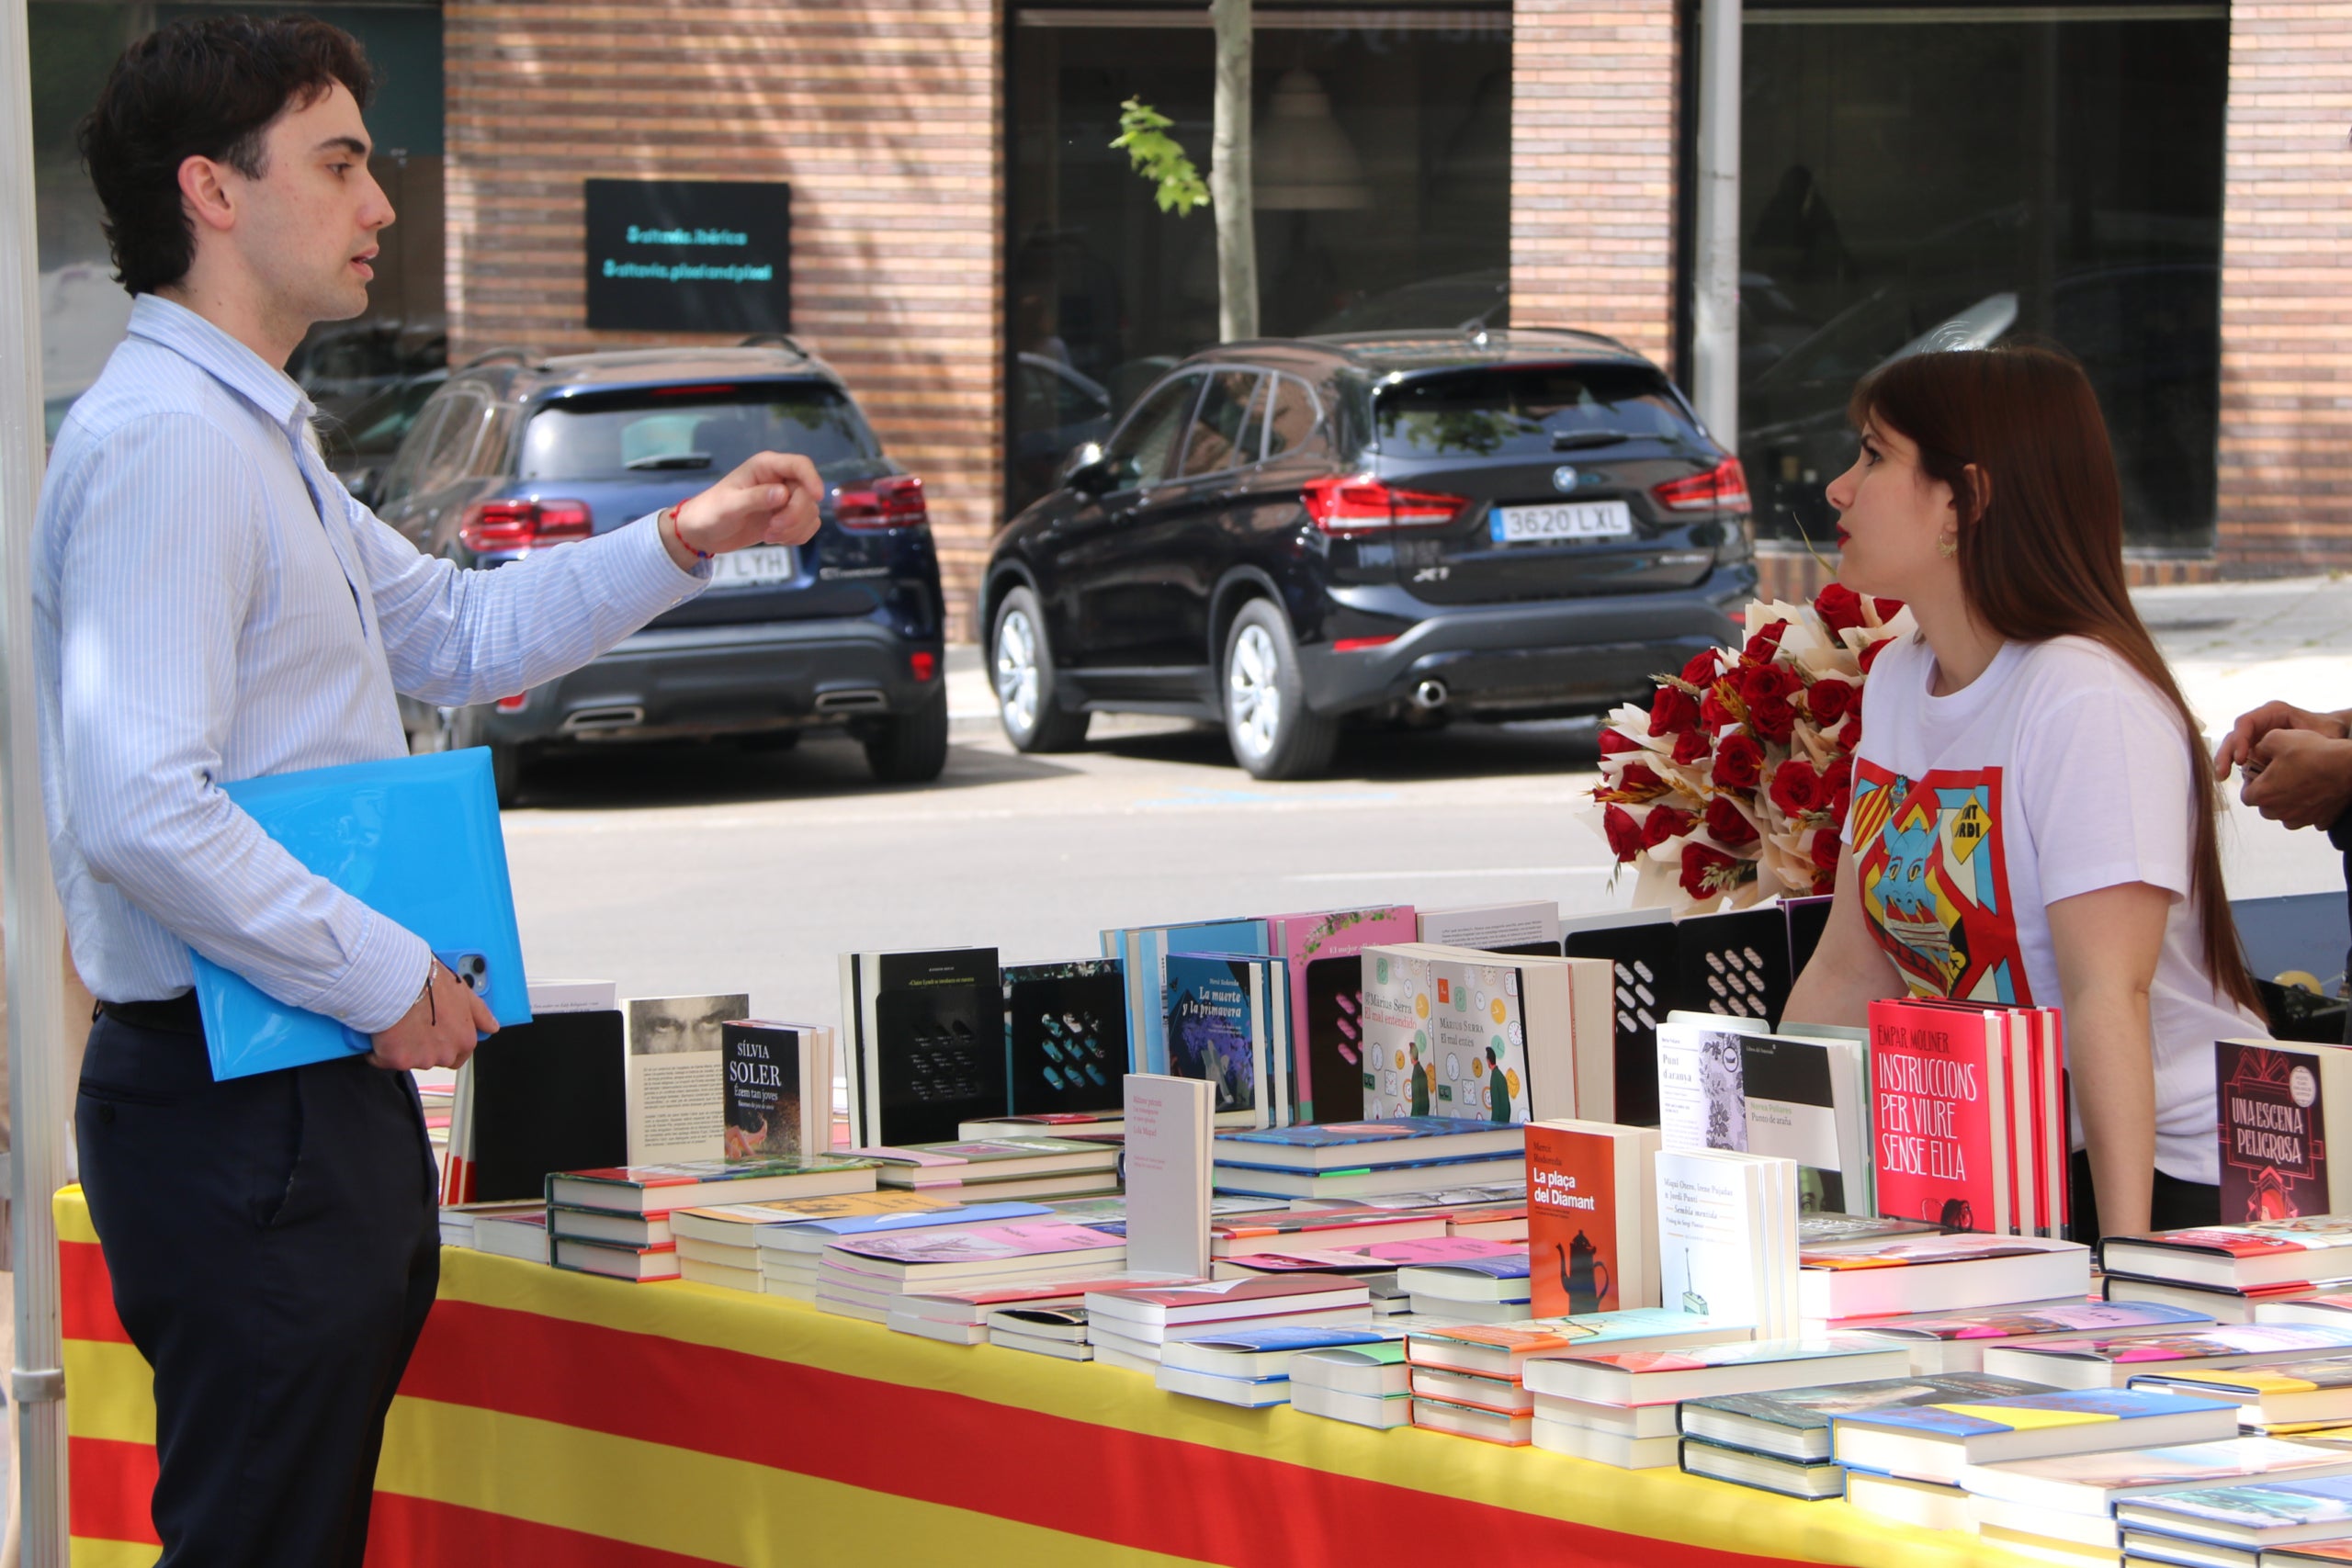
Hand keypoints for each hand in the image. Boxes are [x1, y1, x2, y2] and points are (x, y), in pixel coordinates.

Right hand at [368, 961, 496, 1070]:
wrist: (398, 980)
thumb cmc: (429, 982)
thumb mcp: (463, 993)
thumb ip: (480, 1014)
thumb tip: (492, 1027)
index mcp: (464, 1039)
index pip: (459, 1057)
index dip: (444, 1046)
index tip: (433, 1036)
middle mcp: (445, 1053)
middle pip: (433, 1059)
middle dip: (422, 1046)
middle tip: (412, 1024)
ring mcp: (421, 1059)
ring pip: (408, 1059)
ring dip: (401, 1047)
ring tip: (397, 1021)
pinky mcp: (396, 1060)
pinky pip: (383, 1060)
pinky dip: (379, 1049)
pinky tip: (381, 1030)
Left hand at [668, 451, 822, 567]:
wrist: (703, 533)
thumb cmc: (710, 513)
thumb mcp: (730, 505)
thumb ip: (756, 498)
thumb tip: (784, 494)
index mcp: (766, 467)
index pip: (800, 465)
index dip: (812, 478)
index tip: (817, 497)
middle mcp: (779, 479)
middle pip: (807, 494)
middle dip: (794, 516)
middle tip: (772, 530)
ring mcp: (784, 499)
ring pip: (810, 512)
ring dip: (795, 529)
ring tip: (769, 535)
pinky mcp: (786, 517)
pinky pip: (808, 525)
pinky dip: (797, 536)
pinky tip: (776, 538)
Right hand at [2215, 699, 2347, 779]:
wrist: (2334, 737)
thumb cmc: (2329, 730)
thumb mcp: (2325, 731)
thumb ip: (2309, 740)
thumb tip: (2289, 752)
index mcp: (2273, 712)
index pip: (2246, 723)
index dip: (2240, 740)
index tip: (2242, 759)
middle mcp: (2261, 723)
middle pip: (2235, 735)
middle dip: (2226, 754)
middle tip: (2223, 772)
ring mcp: (2257, 736)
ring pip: (2233, 747)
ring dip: (2225, 762)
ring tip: (2221, 777)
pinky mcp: (2257, 750)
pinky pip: (2241, 758)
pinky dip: (2236, 770)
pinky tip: (2234, 781)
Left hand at [2240, 727, 2351, 829]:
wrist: (2348, 765)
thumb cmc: (2312, 751)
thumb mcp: (2276, 738)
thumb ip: (2259, 746)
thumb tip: (2255, 752)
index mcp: (2262, 795)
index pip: (2246, 795)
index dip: (2252, 783)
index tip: (2262, 773)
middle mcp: (2278, 812)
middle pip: (2265, 806)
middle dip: (2269, 793)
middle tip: (2281, 776)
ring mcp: (2300, 819)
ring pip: (2285, 813)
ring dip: (2288, 802)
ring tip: (2299, 783)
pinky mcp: (2319, 820)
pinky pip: (2308, 817)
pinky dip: (2309, 807)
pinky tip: (2316, 792)